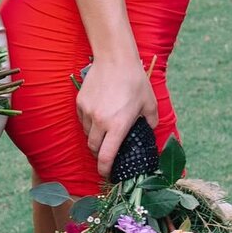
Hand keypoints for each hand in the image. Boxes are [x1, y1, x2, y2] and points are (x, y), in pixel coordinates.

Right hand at [76, 55, 158, 179]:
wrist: (115, 58)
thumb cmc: (134, 80)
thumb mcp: (149, 103)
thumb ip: (151, 122)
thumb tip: (150, 131)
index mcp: (118, 126)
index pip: (106, 157)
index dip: (105, 169)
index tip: (106, 174)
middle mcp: (100, 122)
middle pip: (93, 148)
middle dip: (98, 154)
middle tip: (106, 153)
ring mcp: (88, 112)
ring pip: (86, 133)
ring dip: (94, 137)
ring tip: (103, 130)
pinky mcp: (80, 102)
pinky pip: (82, 120)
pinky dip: (88, 123)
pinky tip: (97, 115)